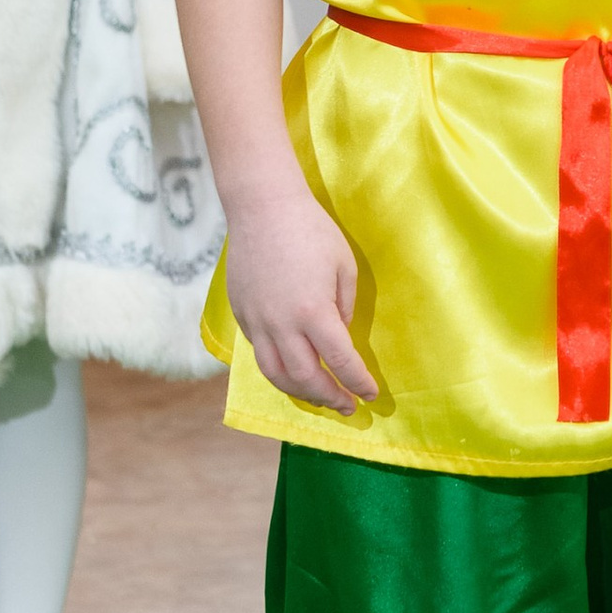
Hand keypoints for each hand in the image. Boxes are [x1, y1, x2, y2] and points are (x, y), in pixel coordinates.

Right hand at [224, 181, 379, 413]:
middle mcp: (282, 324)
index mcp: (314, 312)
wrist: (262, 207)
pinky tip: (293, 369)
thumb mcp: (344, 266)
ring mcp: (257, 321)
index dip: (357, 382)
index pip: (340, 361)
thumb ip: (345, 307)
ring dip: (300, 393)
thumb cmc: (312, 230)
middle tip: (347, 405)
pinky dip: (279, 369)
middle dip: (330, 397)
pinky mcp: (241, 314)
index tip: (370, 394)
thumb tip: (340, 335)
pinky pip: (259, 353)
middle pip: (306, 378)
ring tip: (319, 397)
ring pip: (276, 374)